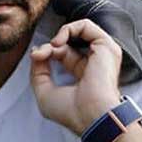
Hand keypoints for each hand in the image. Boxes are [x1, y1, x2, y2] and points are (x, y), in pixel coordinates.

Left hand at [30, 19, 123, 134]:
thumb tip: (37, 51)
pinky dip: (68, 29)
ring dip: (59, 35)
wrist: (90, 116)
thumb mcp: (44, 92)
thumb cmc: (72, 112)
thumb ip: (37, 70)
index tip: (36, 58)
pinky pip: (86, 25)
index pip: (62, 54)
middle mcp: (94, 64)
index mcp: (83, 76)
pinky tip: (59, 41)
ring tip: (52, 46)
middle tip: (39, 55)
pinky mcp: (106, 46)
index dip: (45, 53)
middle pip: (67, 43)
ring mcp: (102, 54)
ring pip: (78, 31)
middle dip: (49, 46)